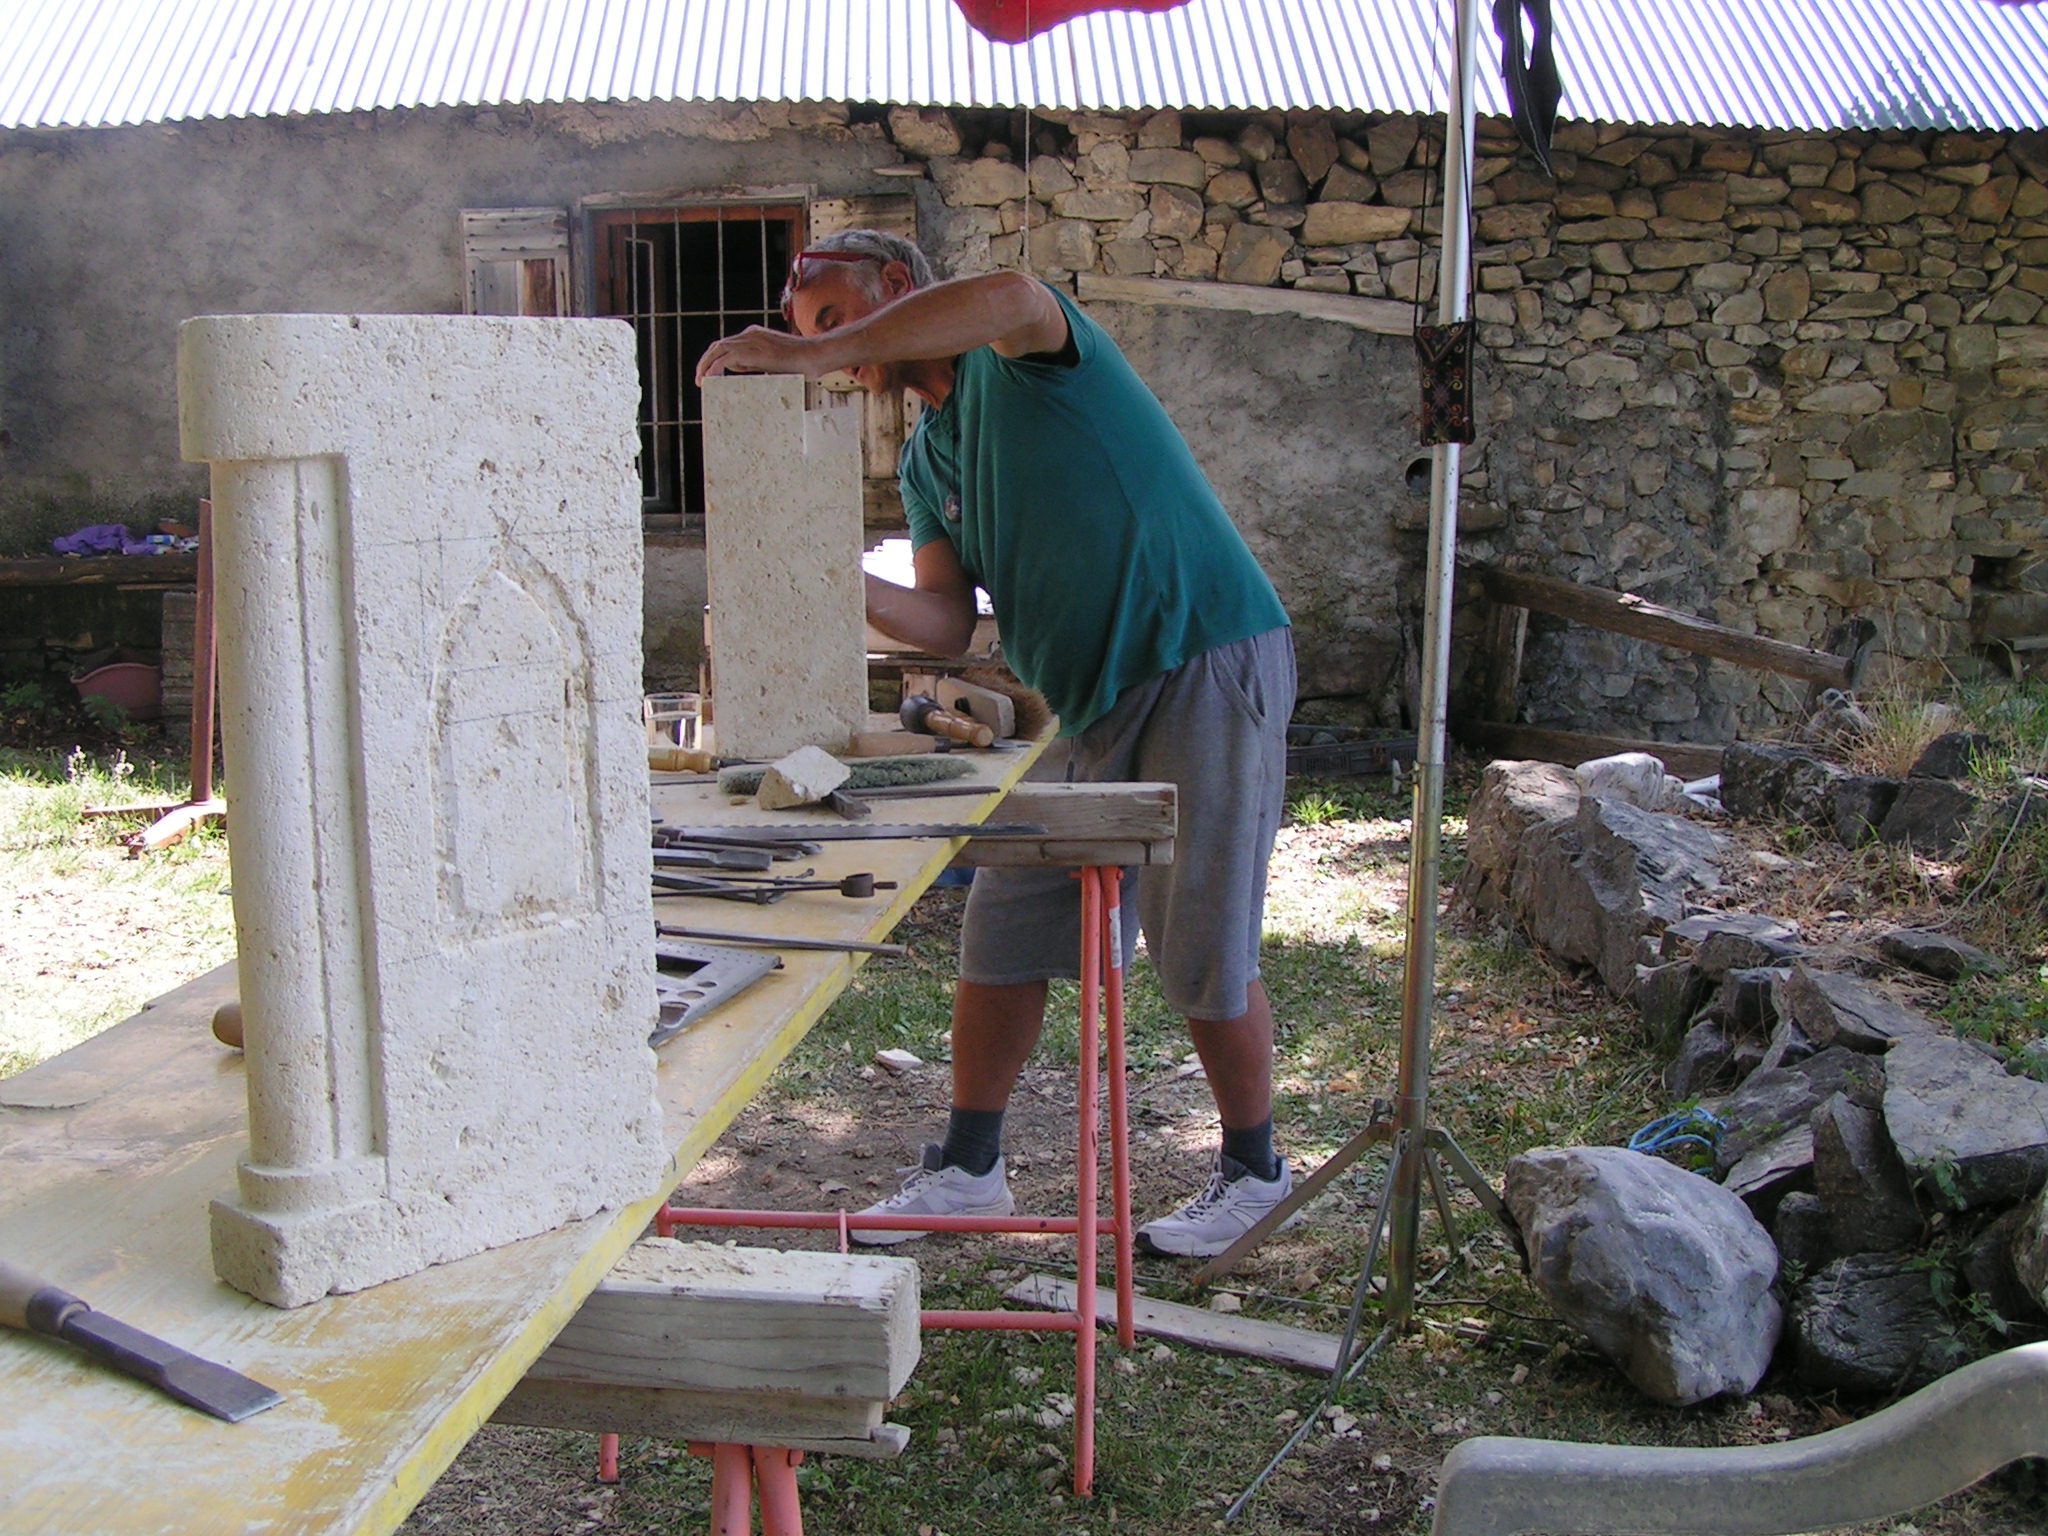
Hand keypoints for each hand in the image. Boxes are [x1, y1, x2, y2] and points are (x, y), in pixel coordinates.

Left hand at [694, 326, 834, 383]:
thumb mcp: (776, 363)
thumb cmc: (803, 363)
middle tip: (700, 379)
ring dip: (706, 365)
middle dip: (706, 361)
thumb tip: (746, 373)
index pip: (728, 344)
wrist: (815, 356)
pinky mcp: (753, 350)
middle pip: (719, 345)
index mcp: (755, 335)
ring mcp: (751, 341)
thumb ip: (760, 364)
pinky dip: (715, 368)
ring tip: (701, 381)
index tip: (711, 374)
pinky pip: (726, 358)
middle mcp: (750, 335)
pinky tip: (710, 379)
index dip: (716, 359)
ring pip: (718, 349)